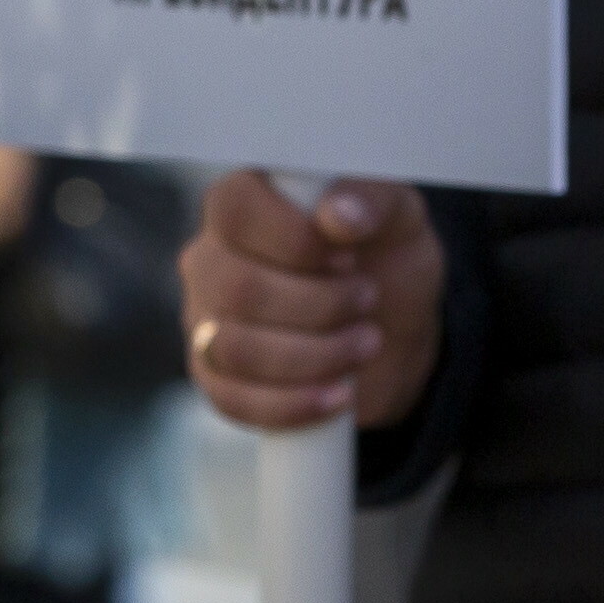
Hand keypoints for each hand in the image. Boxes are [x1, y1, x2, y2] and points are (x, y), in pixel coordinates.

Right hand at [182, 170, 442, 431]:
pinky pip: (233, 400)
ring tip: (365, 343)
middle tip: (367, 301)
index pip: (233, 209)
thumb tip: (338, 215)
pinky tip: (339, 393)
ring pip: (233, 349)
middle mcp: (210, 257)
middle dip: (319, 305)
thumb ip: (374, 199)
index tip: (347, 256)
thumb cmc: (386, 258)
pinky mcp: (213, 376)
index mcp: (243, 203)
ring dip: (315, 356)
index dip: (293, 239)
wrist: (392, 329)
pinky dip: (295, 403)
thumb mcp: (399, 217)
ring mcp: (204, 319)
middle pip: (237, 287)